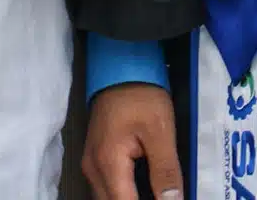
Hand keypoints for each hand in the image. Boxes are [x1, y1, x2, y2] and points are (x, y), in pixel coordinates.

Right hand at [82, 82, 183, 199]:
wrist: (122, 69)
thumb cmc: (142, 96)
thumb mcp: (161, 132)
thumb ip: (165, 171)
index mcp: (108, 163)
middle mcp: (93, 168)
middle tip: (165, 197)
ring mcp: (91, 163)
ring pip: (108, 198)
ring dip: (128, 198)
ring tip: (157, 193)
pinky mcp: (96, 158)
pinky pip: (107, 187)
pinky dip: (124, 193)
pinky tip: (144, 189)